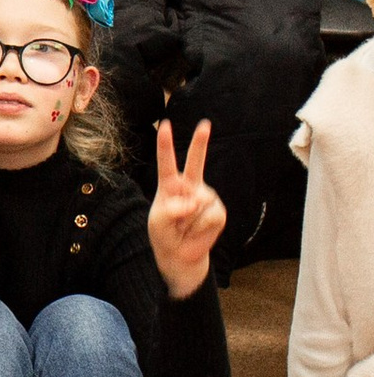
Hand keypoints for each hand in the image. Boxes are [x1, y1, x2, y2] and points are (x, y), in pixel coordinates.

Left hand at [149, 119, 226, 296]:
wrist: (180, 252)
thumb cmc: (164, 232)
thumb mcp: (158, 221)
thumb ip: (171, 209)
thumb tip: (192, 202)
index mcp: (169, 184)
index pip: (166, 161)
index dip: (166, 144)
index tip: (165, 125)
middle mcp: (189, 186)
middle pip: (196, 162)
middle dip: (200, 142)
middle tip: (205, 123)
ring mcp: (206, 197)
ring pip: (199, 203)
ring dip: (190, 220)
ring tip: (185, 226)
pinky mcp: (218, 211)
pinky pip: (210, 216)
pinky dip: (201, 227)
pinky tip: (197, 230)